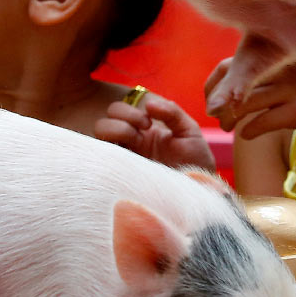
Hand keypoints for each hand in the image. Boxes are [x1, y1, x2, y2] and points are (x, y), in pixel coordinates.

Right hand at [95, 95, 216, 170]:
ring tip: (136, 141)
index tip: (148, 123)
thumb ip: (172, 112)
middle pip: (102, 123)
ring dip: (115, 131)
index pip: (117, 112)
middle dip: (122, 119)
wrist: (198, 192)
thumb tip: (149, 105)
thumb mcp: (189, 132)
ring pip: (97, 137)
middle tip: (143, 129)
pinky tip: (131, 158)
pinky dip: (110, 154)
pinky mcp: (118, 178)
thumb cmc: (195, 162)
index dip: (129, 112)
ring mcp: (121, 161)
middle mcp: (126, 146)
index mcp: (140, 132)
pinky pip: (100, 163)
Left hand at [203, 59, 295, 136]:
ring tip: (229, 128)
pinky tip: (246, 134)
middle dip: (219, 105)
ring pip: (246, 102)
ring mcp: (291, 88)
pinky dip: (250, 130)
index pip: (227, 65)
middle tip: (219, 119)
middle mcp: (280, 68)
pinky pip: (264, 121)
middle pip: (233, 84)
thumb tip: (220, 93)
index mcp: (273, 55)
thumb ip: (260, 75)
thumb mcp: (286, 72)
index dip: (212, 86)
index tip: (210, 102)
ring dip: (230, 119)